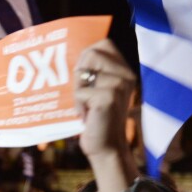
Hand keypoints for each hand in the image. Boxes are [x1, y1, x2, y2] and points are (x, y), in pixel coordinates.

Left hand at [73, 39, 135, 161]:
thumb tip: (65, 55)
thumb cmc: (96, 119)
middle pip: (91, 53)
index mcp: (124, 71)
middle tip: (82, 94)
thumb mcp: (96, 92)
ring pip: (83, 73)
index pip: (103, 44)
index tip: (82, 74)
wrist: (106, 147)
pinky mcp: (109, 97)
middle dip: (79, 73)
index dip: (86, 55)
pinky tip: (86, 116)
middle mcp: (126, 75)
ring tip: (86, 107)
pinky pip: (80, 92)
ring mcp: (120, 85)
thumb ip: (91, 73)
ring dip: (77, 92)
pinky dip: (78, 105)